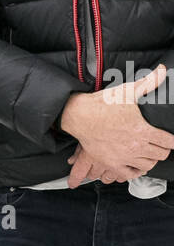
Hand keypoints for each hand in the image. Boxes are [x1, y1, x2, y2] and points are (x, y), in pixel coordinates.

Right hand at [60, 63, 173, 184]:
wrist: (81, 116)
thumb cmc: (103, 104)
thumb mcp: (128, 91)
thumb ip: (148, 83)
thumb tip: (162, 70)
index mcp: (143, 129)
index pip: (168, 141)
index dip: (173, 141)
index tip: (172, 140)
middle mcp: (136, 145)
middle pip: (160, 155)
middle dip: (163, 150)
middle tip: (161, 146)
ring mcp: (124, 156)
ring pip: (147, 165)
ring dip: (150, 160)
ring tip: (149, 154)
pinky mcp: (112, 163)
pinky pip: (130, 174)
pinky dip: (136, 171)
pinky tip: (136, 166)